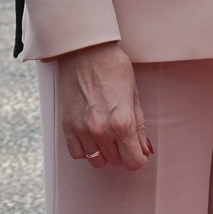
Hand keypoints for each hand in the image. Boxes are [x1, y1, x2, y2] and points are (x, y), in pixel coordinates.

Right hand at [55, 42, 150, 169]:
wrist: (85, 51)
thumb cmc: (113, 67)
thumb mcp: (134, 95)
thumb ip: (139, 126)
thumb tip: (145, 149)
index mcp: (123, 123)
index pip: (134, 162)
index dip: (139, 157)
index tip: (137, 149)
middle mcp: (101, 131)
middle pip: (116, 161)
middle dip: (123, 152)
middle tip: (122, 135)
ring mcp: (82, 129)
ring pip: (97, 161)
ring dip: (104, 153)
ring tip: (106, 136)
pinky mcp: (67, 125)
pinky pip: (77, 153)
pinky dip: (85, 149)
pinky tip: (90, 136)